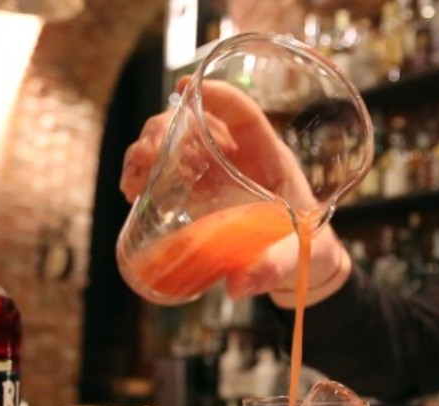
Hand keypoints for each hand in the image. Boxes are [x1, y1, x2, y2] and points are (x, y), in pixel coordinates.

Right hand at [119, 78, 352, 304]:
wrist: (301, 265)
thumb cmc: (306, 251)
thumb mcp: (292, 259)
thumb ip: (269, 270)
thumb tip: (236, 285)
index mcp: (268, 158)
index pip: (243, 114)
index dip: (216, 95)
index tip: (183, 88)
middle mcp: (239, 157)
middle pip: (197, 122)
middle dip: (163, 130)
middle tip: (145, 159)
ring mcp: (216, 173)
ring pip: (176, 143)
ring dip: (146, 152)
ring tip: (132, 181)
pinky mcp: (199, 192)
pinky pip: (169, 171)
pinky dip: (146, 175)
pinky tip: (133, 192)